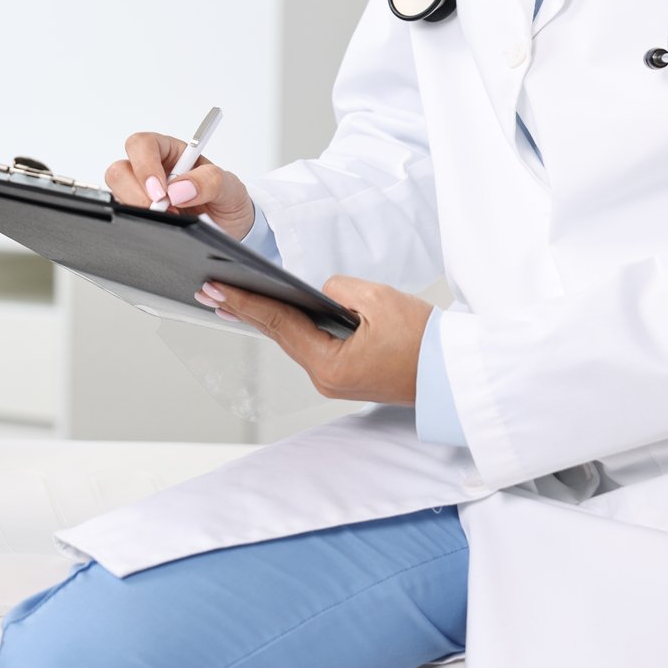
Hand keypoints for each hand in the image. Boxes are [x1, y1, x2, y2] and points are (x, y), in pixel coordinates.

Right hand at [105, 130, 255, 238]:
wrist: (231, 231)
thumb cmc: (227, 201)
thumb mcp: (230, 187)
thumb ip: (210, 181)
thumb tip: (179, 189)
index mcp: (171, 152)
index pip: (143, 144)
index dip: (145, 165)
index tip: (161, 192)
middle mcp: (151, 170)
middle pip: (119, 169)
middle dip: (137, 193)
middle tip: (160, 210)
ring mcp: (141, 193)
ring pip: (117, 193)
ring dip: (137, 208)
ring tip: (169, 219)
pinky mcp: (137, 214)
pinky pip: (123, 216)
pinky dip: (137, 223)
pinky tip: (160, 228)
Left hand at [195, 276, 430, 403]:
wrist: (459, 376)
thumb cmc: (427, 342)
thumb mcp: (380, 300)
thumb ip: (339, 288)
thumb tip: (319, 290)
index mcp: (330, 365)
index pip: (278, 324)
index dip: (245, 302)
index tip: (215, 287)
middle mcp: (326, 378)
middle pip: (279, 335)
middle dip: (244, 309)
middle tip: (208, 289)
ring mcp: (335, 380)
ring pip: (293, 341)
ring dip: (265, 318)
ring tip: (231, 298)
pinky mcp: (346, 375)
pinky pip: (311, 346)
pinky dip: (290, 328)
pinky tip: (275, 314)